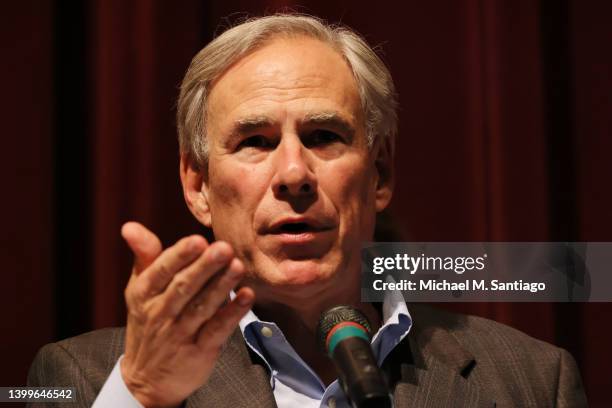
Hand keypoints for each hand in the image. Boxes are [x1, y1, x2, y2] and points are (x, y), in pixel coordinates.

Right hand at [119, 222, 254, 407]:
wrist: (146, 378)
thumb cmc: (148, 320)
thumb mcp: (140, 288)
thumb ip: (144, 255)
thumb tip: (130, 226)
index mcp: (144, 294)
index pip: (160, 272)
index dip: (179, 256)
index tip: (197, 240)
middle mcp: (159, 314)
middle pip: (183, 288)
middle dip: (204, 268)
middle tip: (224, 248)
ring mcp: (179, 335)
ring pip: (202, 308)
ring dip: (222, 286)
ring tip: (238, 266)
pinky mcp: (199, 352)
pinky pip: (217, 331)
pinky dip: (232, 314)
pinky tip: (247, 297)